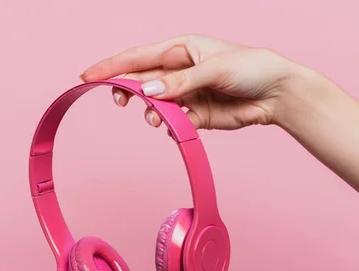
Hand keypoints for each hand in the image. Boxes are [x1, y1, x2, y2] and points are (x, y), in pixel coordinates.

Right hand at [80, 34, 296, 130]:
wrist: (277, 94)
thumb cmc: (251, 67)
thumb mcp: (215, 69)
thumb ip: (180, 82)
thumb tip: (148, 92)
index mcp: (180, 49)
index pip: (138, 56)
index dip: (111, 66)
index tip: (88, 76)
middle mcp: (178, 70)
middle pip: (140, 80)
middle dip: (127, 91)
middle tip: (121, 102)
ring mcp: (184, 93)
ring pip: (153, 104)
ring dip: (150, 112)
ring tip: (158, 119)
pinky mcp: (193, 114)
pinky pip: (171, 121)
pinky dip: (169, 126)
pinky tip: (174, 126)